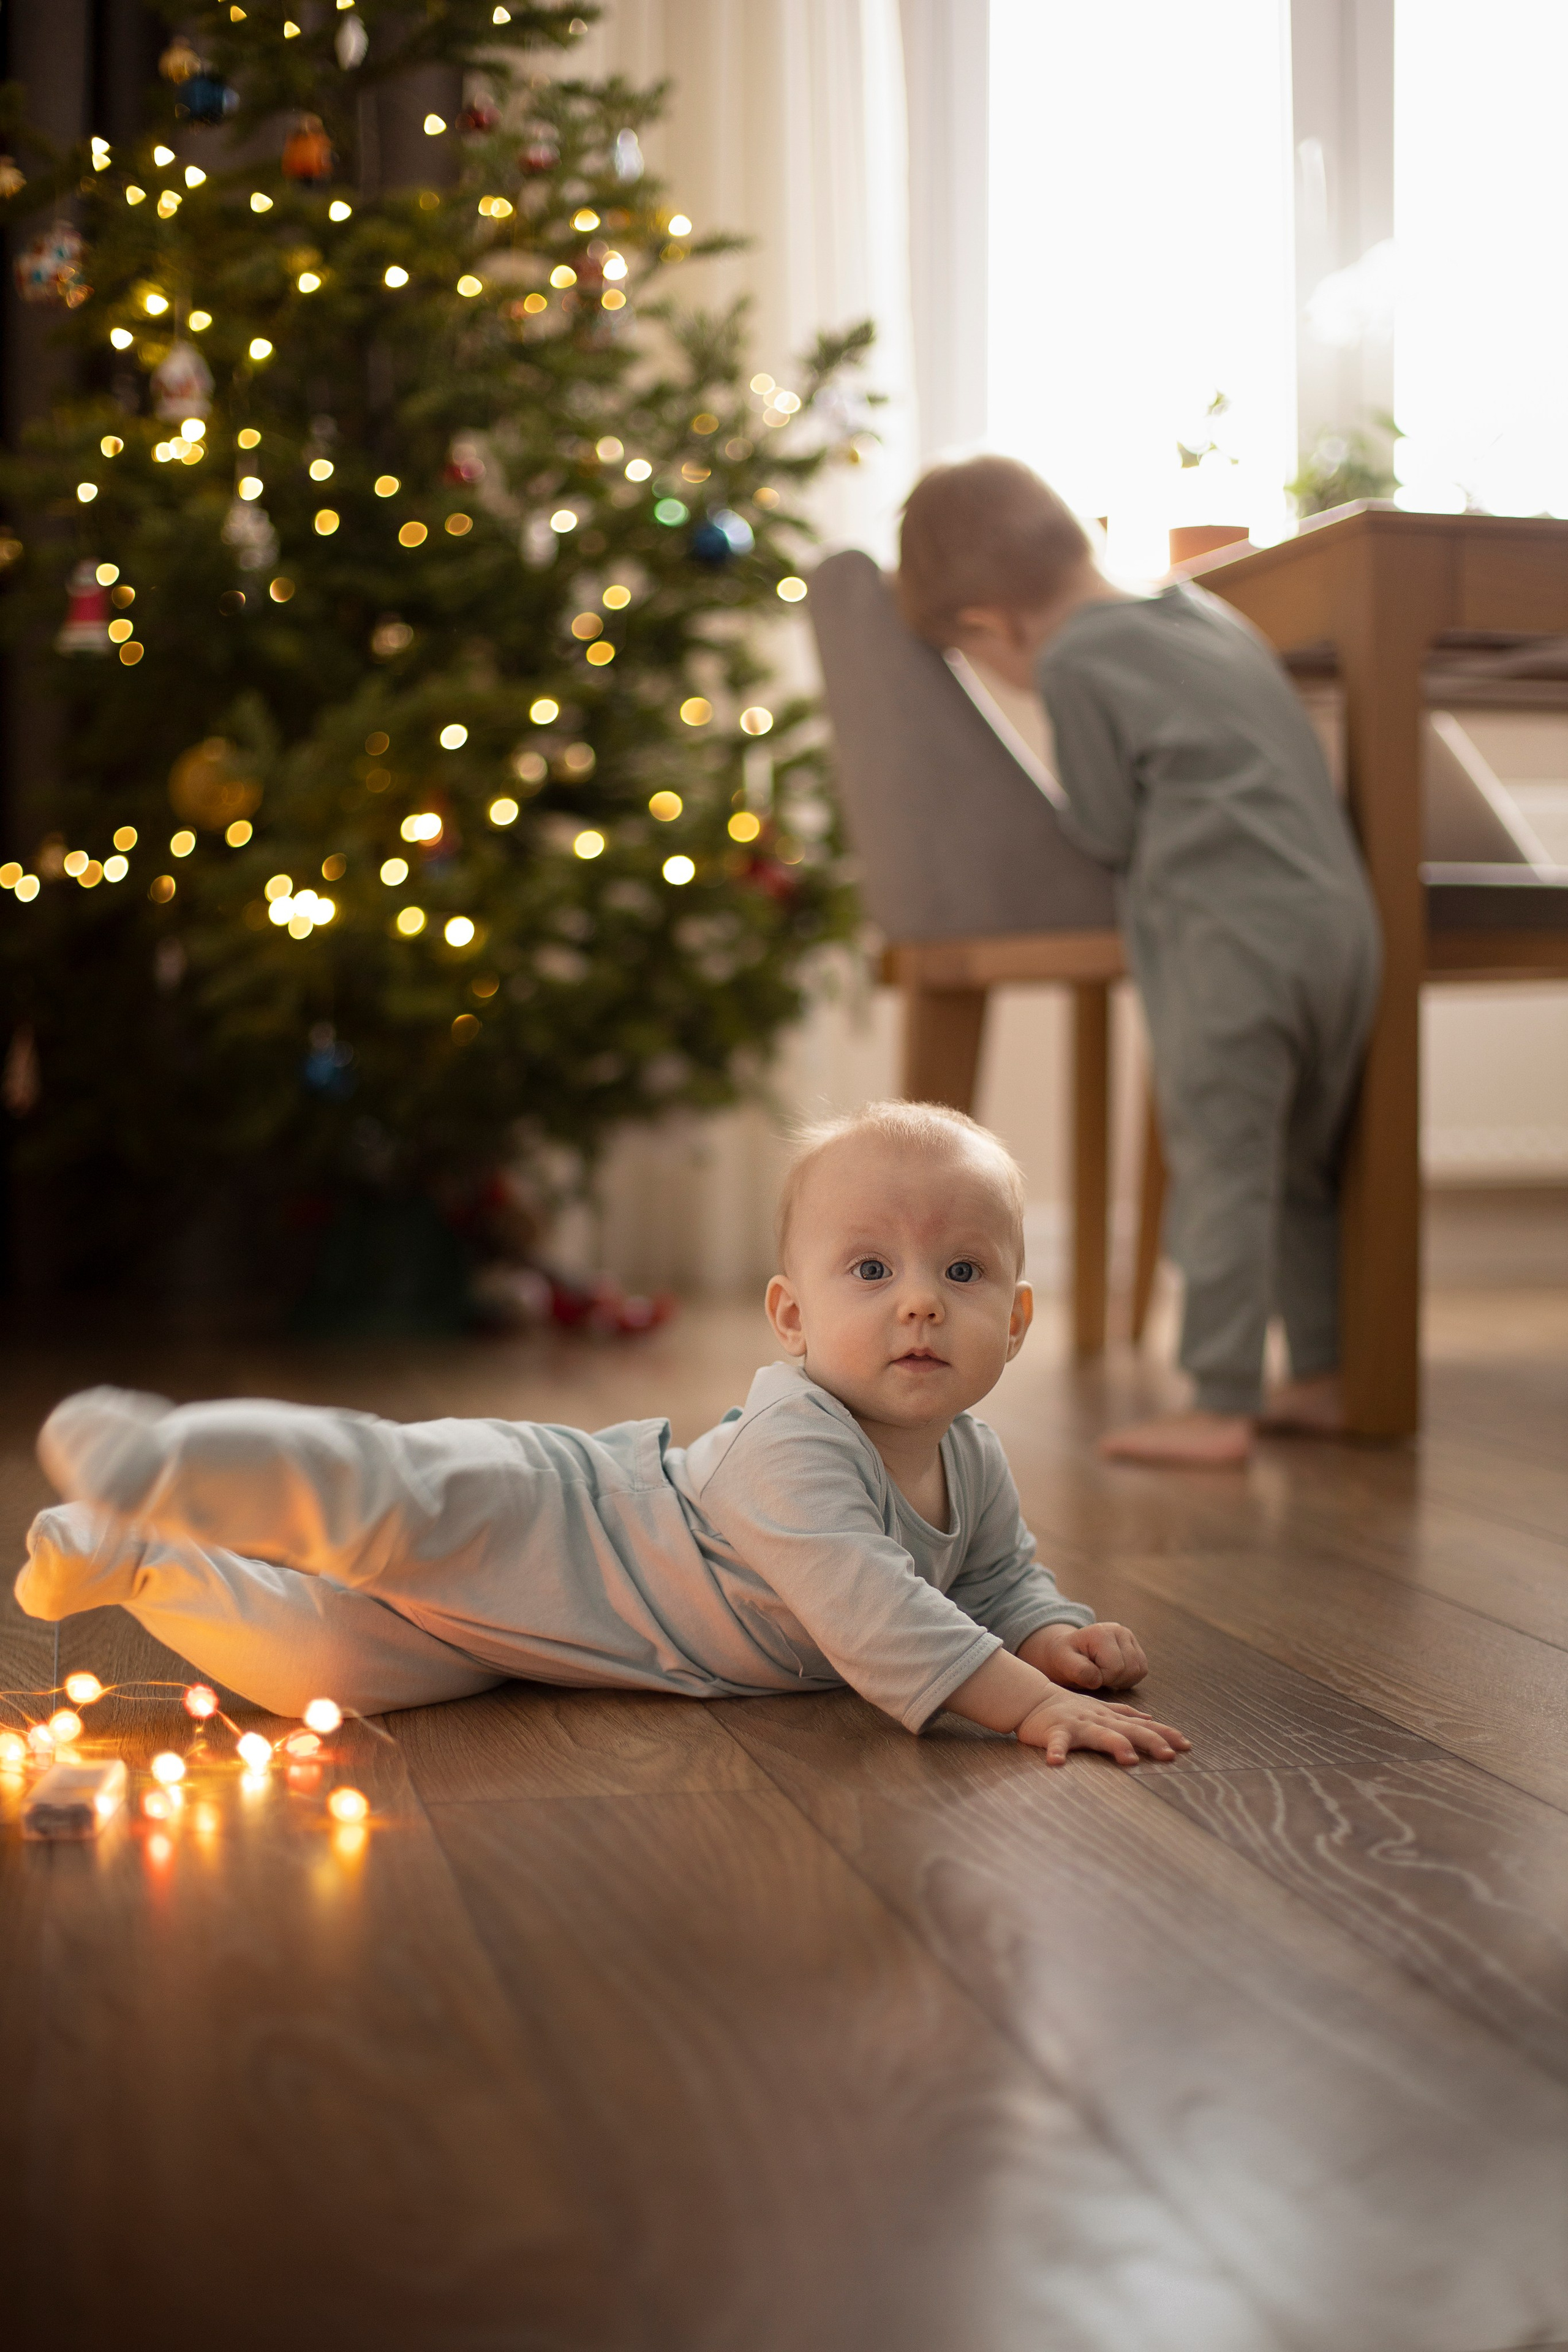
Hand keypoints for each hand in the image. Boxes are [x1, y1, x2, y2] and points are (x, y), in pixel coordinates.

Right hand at [1016, 1690, 1188, 1767]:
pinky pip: (1057, 1743)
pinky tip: (1056, 1763)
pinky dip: (1056, 1752)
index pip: (1143, 1725)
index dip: (1165, 1734)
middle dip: (1151, 1741)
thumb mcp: (1102, 1709)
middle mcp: (1099, 1719)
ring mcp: (1078, 1724)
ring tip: (1129, 1760)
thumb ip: (1125, 1713)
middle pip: (1129, 1730)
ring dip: (1114, 1745)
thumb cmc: (1070, 1708)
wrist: (1034, 1699)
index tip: (1186, 1746)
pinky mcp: (1055, 1731)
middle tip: (1169, 1755)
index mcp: (1111, 1717)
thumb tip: (1151, 1717)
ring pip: (1099, 1734)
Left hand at [1021, 1619, 1147, 1690]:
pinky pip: (1142, 1669)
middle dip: (1113, 1679)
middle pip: (1131, 1669)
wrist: (1068, 1651)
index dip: (1102, 1678)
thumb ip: (1078, 1670)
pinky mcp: (1135, 1646)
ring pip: (1139, 1670)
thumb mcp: (1063, 1662)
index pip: (1116, 1668)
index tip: (1088, 1673)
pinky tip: (1113, 1674)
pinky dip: (1129, 1677)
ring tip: (1104, 1673)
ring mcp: (1129, 1637)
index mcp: (1101, 1632)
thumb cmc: (1065, 1657)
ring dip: (1122, 1679)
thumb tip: (1097, 1680)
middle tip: (1096, 1674)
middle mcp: (1119, 1630)